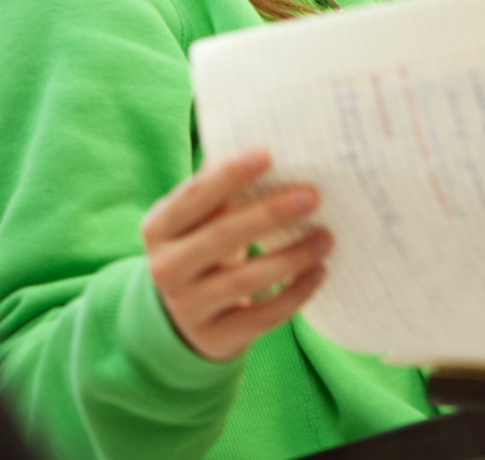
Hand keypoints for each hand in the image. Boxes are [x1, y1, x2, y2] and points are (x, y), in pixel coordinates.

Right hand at [140, 150, 331, 360]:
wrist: (181, 321)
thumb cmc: (201, 250)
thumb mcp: (197, 222)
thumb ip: (219, 192)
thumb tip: (270, 147)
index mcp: (158, 228)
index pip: (194, 197)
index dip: (230, 175)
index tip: (269, 154)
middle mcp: (165, 268)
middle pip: (222, 237)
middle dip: (270, 214)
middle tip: (312, 196)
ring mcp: (187, 307)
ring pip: (245, 281)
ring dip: (292, 256)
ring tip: (326, 238)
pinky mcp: (214, 338)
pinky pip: (261, 316)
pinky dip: (294, 294)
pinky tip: (319, 272)